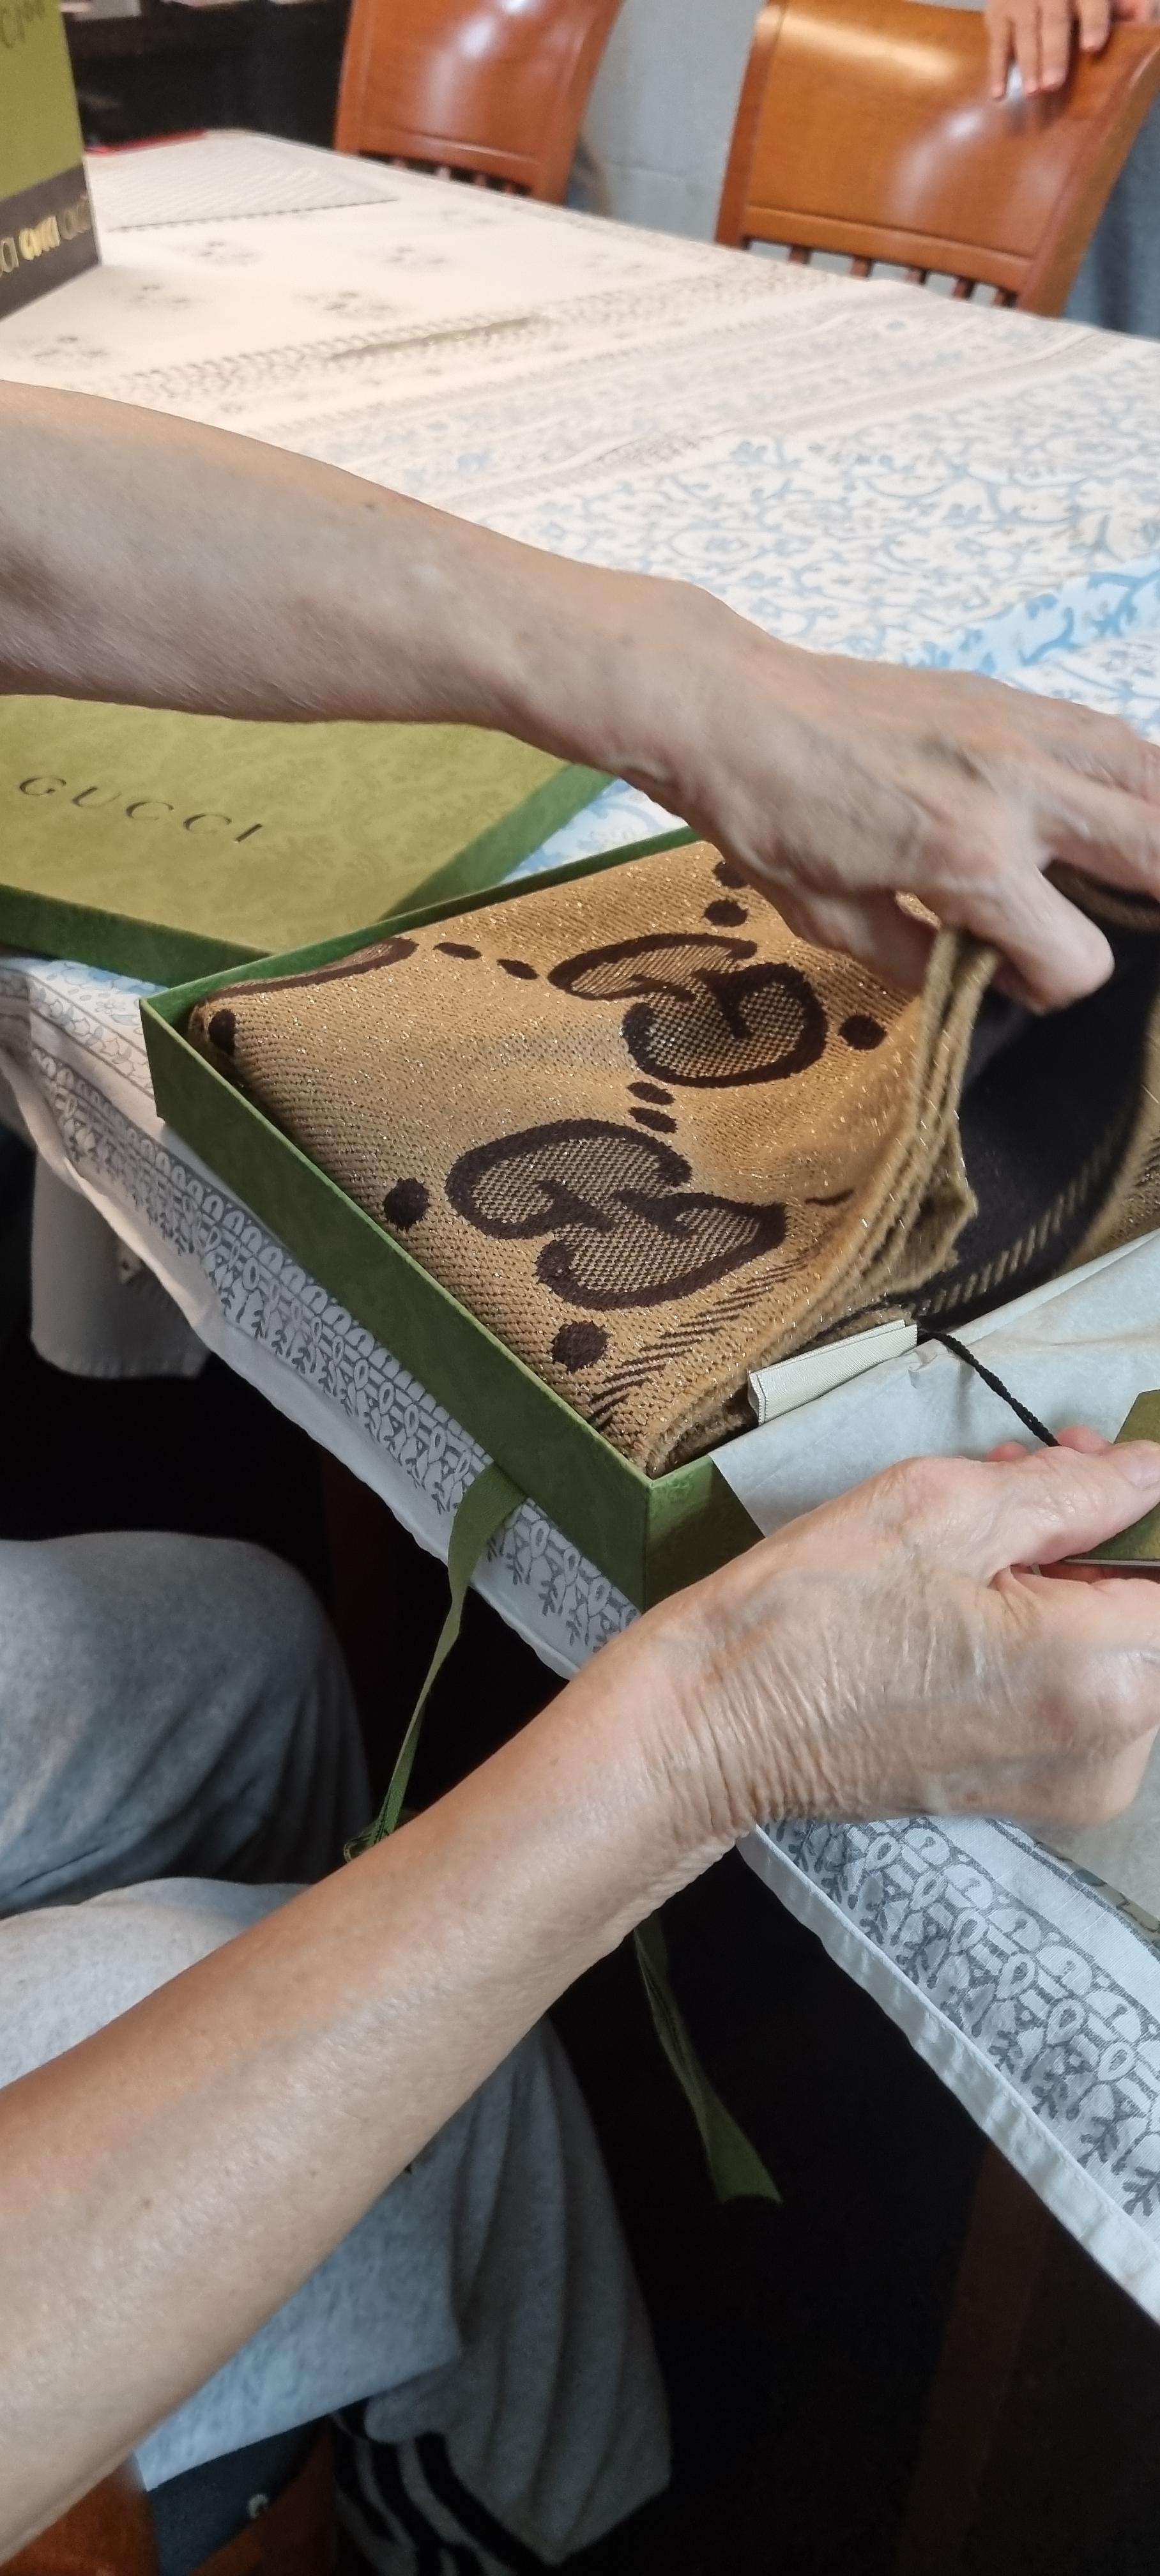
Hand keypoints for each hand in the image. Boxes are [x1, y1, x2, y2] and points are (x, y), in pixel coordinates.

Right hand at [633, 1436, 1159, 1830]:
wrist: (716, 1726)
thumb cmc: (810, 1616)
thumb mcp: (937, 1509)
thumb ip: (1068, 1491)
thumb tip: (1147, 1473)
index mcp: (1095, 1674)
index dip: (1144, 1512)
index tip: (1092, 1468)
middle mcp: (1109, 1747)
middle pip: (1152, 1616)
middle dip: (1107, 1536)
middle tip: (1036, 1471)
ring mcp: (1076, 1783)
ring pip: (1124, 1654)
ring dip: (1078, 1579)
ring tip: (990, 1526)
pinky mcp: (1036, 1794)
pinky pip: (1086, 1698)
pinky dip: (1055, 1635)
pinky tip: (984, 1589)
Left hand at [640, 607, 1159, 1007]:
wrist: (732, 709)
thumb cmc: (768, 820)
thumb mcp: (835, 923)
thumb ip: (925, 964)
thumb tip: (991, 984)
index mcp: (969, 860)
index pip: (1074, 958)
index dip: (1050, 987)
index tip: (1012, 980)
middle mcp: (1019, 791)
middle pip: (1158, 853)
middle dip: (1151, 909)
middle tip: (1120, 927)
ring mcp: (1025, 733)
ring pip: (1156, 782)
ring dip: (1156, 834)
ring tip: (1136, 873)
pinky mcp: (1014, 699)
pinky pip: (1116, 735)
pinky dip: (1136, 777)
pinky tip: (1110, 805)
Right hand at [985, 0, 1158, 98]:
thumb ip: (1125, 2)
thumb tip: (1143, 20)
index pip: (1089, 0)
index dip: (1092, 21)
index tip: (1093, 47)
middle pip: (1053, 20)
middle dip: (1053, 52)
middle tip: (1053, 84)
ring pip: (1024, 31)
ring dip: (1028, 64)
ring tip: (1033, 93)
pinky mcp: (997, 13)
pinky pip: (996, 43)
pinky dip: (996, 69)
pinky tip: (999, 94)